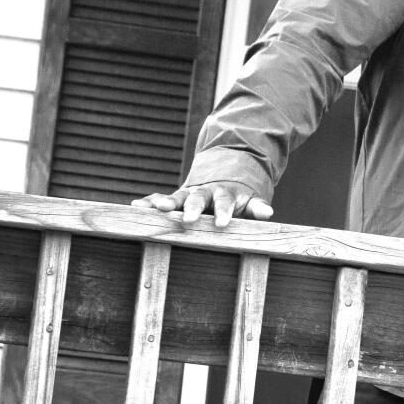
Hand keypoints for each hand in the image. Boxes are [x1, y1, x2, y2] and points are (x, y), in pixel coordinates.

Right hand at [131, 182, 272, 227]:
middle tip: (187, 220)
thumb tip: (268, 213)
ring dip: (166, 202)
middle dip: (192, 208)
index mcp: (224, 194)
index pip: (224, 203)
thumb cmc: (237, 199)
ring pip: (176, 197)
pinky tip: (135, 206)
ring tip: (156, 207)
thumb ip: (257, 207)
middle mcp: (203, 192)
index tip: (221, 224)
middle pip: (197, 198)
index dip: (223, 212)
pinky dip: (148, 202)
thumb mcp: (249, 201)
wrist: (221, 179)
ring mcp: (187, 194)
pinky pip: (158, 199)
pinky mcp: (174, 198)